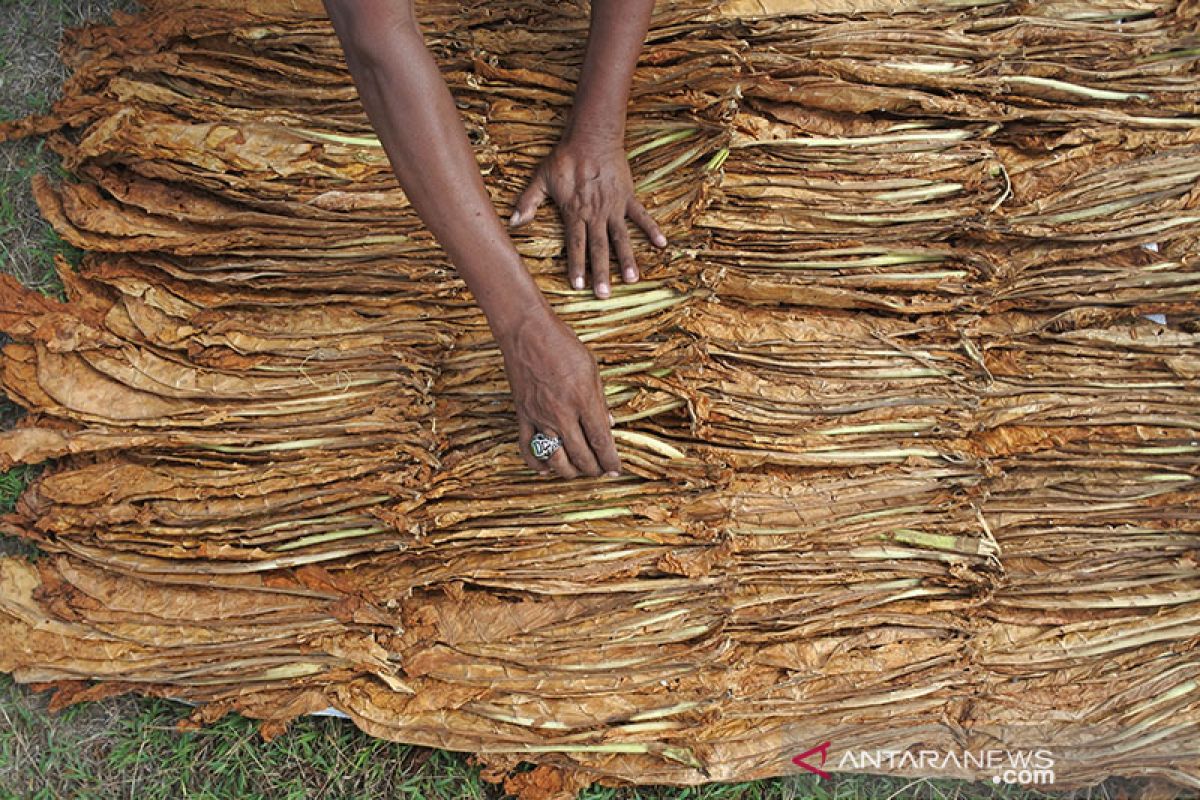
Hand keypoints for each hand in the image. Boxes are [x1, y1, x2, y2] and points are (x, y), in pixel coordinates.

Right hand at [497, 304, 620, 478]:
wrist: (527, 332)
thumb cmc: (563, 345)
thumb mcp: (592, 369)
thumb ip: (600, 401)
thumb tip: (610, 424)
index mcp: (584, 400)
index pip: (601, 441)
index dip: (610, 461)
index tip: (616, 470)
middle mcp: (562, 414)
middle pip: (581, 456)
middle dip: (593, 469)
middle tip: (600, 470)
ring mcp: (540, 416)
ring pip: (555, 459)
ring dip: (569, 472)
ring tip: (578, 471)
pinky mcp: (523, 414)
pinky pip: (527, 447)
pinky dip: (536, 463)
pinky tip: (546, 469)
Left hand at [509, 135, 666, 298]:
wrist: (591, 137)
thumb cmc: (565, 158)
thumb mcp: (541, 178)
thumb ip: (528, 202)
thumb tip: (513, 223)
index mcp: (575, 212)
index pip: (576, 244)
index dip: (577, 266)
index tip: (578, 286)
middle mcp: (596, 214)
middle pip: (599, 248)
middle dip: (601, 273)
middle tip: (604, 294)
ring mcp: (613, 207)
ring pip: (621, 238)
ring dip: (627, 259)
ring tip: (632, 280)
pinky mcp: (627, 197)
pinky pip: (641, 215)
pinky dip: (652, 229)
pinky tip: (661, 244)